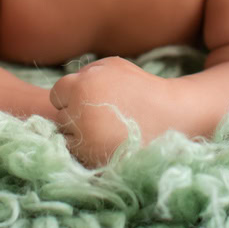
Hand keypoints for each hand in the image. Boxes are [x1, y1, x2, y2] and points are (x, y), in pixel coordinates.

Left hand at [49, 56, 176, 166]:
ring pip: (67, 140)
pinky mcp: (97, 162)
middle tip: (101, 115)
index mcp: (81, 88)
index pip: (57, 95)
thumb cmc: (140, 87)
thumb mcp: (113, 66)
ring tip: (105, 129)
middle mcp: (80, 115)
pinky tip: (108, 142)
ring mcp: (87, 142)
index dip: (73, 95)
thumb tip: (64, 88)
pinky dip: (90, 151)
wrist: (171, 117)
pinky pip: (80, 157)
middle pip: (60, 118)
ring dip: (79, 136)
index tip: (92, 98)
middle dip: (75, 116)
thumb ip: (85, 73)